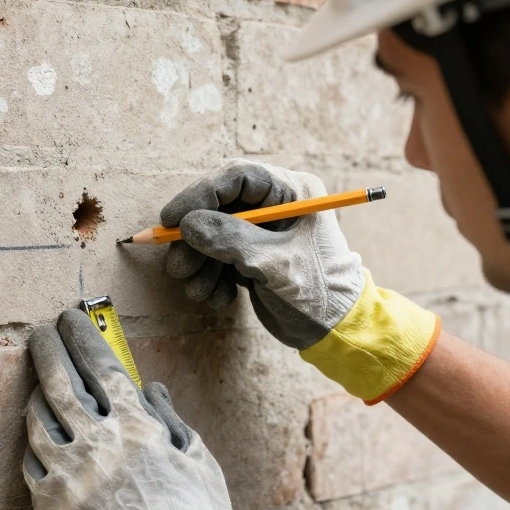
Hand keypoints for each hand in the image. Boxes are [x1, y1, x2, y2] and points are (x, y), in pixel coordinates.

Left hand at [24, 310, 273, 509]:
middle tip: (41, 332)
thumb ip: (169, 420)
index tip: (70, 318)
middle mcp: (98, 441)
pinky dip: (34, 444)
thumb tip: (150, 389)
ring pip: (38, 419)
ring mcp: (69, 473)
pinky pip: (30, 463)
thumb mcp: (197, 460)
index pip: (100, 365)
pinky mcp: (49, 506)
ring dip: (35, 394)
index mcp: (136, 425)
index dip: (82, 335)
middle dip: (48, 348)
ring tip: (38, 384)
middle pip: (61, 381)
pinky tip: (38, 437)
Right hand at [160, 159, 364, 349]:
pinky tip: (219, 298)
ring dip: (199, 264)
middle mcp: (275, 205)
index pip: (237, 177)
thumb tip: (187, 224)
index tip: (172, 219)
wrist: (337, 331)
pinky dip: (211, 278)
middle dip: (194, 238)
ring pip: (213, 234)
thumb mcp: (273, 263)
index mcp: (292, 192)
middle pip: (218, 206)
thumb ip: (230, 239)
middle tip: (178, 266)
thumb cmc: (318, 291)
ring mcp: (261, 231)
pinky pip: (218, 257)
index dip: (200, 194)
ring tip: (198, 290)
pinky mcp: (251, 255)